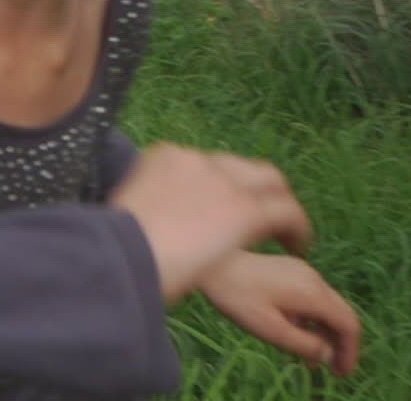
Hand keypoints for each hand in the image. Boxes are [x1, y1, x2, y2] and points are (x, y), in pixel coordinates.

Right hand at [109, 144, 314, 303]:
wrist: (122, 253)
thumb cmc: (112, 247)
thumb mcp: (126, 213)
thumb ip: (148, 207)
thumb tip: (153, 223)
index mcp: (163, 156)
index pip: (203, 164)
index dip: (220, 186)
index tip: (222, 207)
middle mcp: (196, 159)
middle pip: (241, 165)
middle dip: (255, 187)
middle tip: (262, 213)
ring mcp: (223, 181)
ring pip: (270, 182)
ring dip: (279, 203)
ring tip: (286, 231)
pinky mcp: (245, 208)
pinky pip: (287, 212)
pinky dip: (297, 228)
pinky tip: (298, 245)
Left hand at [198, 251, 360, 377]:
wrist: (214, 265)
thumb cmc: (240, 299)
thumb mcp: (271, 329)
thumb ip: (304, 344)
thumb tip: (329, 356)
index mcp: (314, 293)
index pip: (349, 324)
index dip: (350, 351)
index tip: (341, 374)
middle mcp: (314, 279)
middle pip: (341, 314)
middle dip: (341, 344)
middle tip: (332, 370)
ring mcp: (302, 272)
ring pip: (327, 306)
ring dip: (325, 333)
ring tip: (312, 361)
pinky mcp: (289, 271)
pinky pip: (311, 298)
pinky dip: (312, 320)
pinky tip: (297, 335)